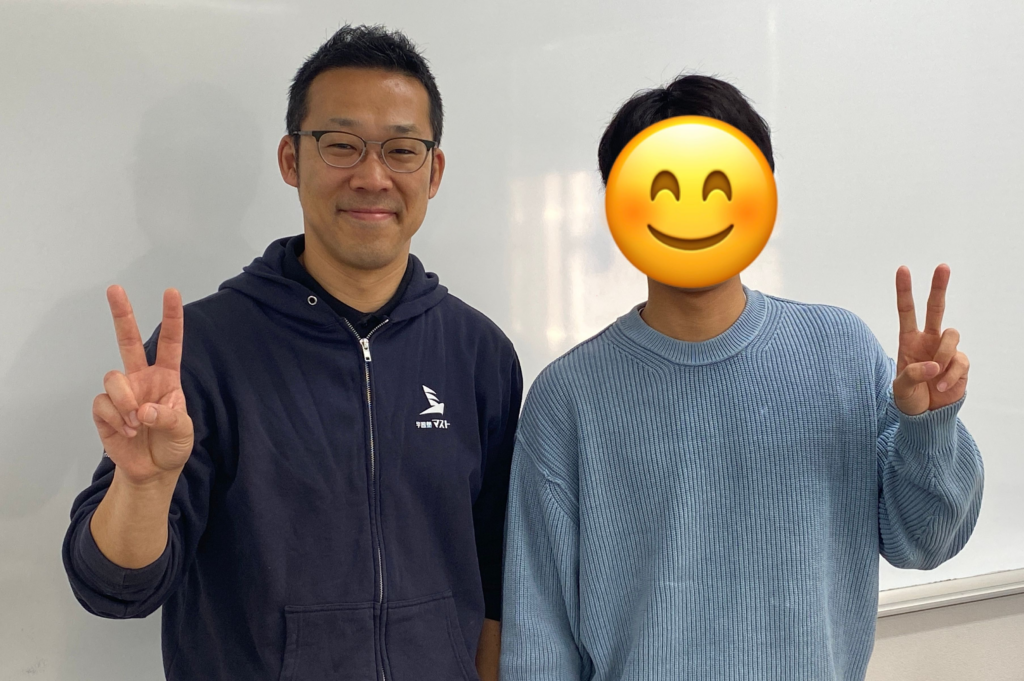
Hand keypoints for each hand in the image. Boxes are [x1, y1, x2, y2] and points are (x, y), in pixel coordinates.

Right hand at [91, 286, 193, 485]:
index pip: (170, 343)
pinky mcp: (104, 410)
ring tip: (138, 424)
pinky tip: (126, 432)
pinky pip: (103, 404)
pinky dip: (116, 420)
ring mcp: (122, 392)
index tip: (171, 292)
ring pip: (113, 378)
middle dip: (122, 314)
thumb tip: (143, 410)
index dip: (171, 318)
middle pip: (129, 340)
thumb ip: (168, 418)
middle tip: (115, 288)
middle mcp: (142, 378)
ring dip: (126, 403)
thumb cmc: (173, 445)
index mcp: (167, 377)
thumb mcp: (183, 432)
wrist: (152, 470)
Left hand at [892, 264, 969, 415]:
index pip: (906, 311)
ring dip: (943, 355)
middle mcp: (928, 340)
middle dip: (939, 287)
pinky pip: (960, 361)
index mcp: (908, 340)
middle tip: (943, 266)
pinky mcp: (961, 363)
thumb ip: (911, 375)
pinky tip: (941, 387)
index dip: (904, 290)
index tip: (903, 269)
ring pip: (952, 335)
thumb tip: (932, 365)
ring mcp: (946, 350)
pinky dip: (950, 376)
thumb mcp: (900, 389)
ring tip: (934, 376)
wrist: (927, 416)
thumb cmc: (909, 398)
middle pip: (936, 308)